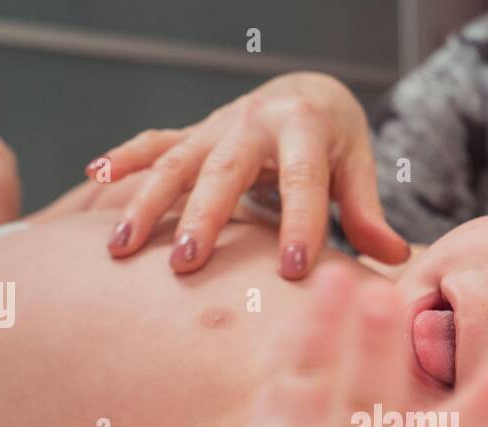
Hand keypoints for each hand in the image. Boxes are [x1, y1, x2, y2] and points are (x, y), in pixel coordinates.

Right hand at [88, 72, 409, 278]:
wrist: (307, 93)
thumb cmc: (335, 142)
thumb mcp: (358, 168)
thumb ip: (369, 213)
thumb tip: (395, 258)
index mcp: (304, 128)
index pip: (304, 181)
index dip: (300, 225)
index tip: (292, 272)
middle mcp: (254, 121)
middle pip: (225, 170)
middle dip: (204, 218)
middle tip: (187, 266)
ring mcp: (216, 127)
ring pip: (176, 162)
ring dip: (146, 203)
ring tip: (121, 248)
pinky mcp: (193, 135)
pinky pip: (153, 145)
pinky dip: (123, 160)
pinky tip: (91, 179)